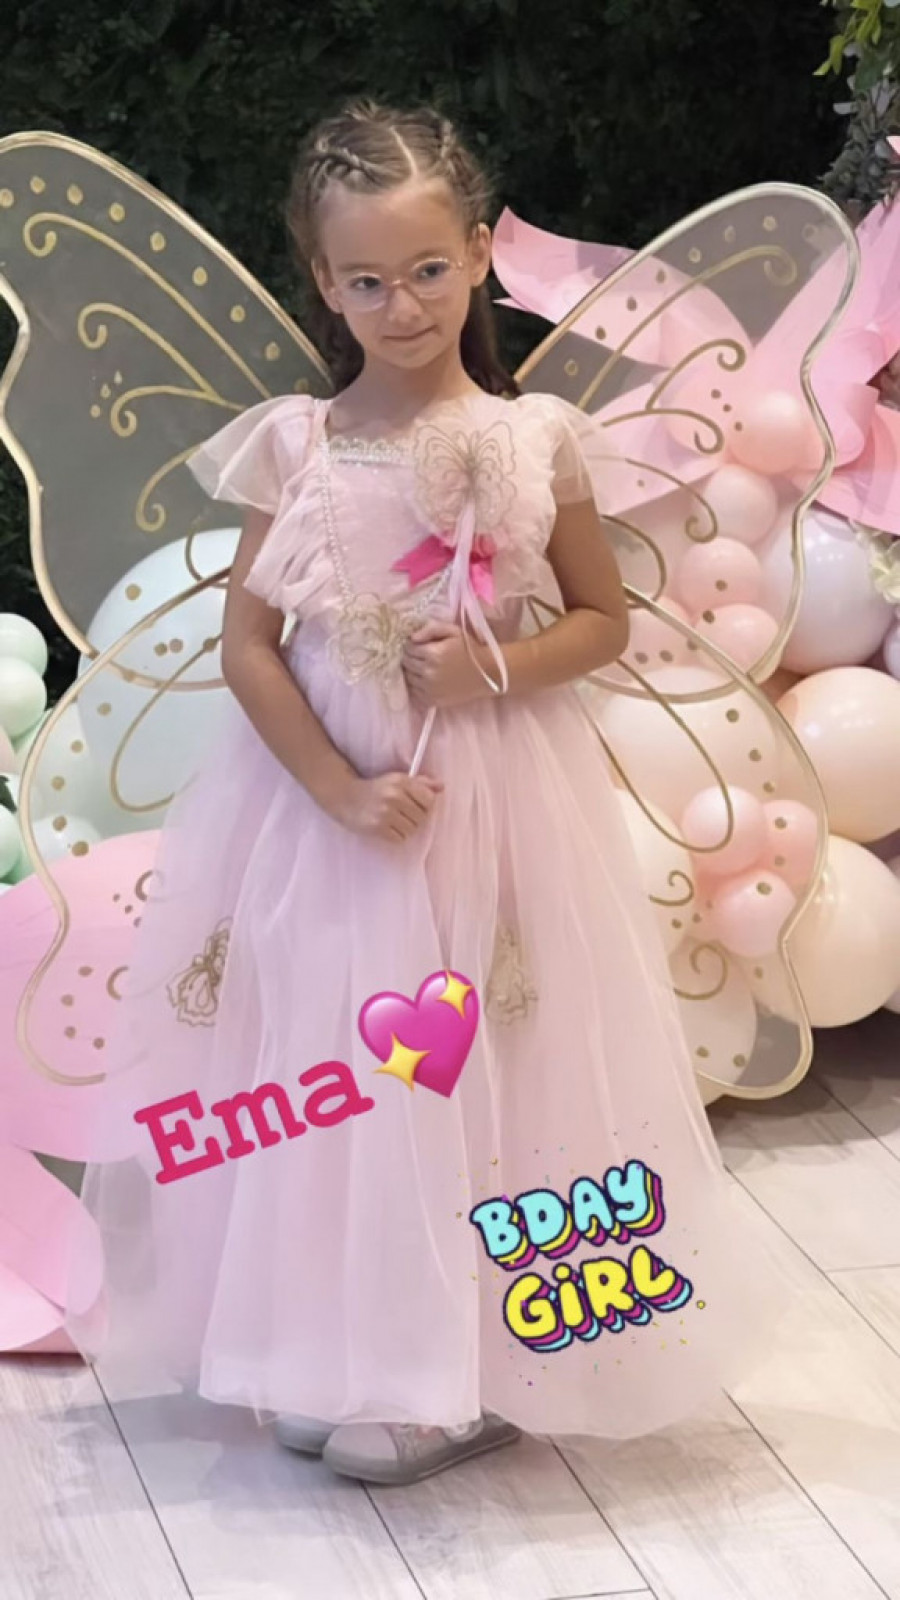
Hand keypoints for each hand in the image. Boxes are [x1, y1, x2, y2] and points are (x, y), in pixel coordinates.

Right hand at [326, 771, 442, 842]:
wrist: (345, 797)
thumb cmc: (375, 789)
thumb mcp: (397, 780)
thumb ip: (420, 783)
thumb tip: (441, 787)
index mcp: (401, 781)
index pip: (430, 800)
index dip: (426, 805)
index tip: (416, 805)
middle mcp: (394, 795)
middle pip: (422, 817)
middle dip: (415, 818)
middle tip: (402, 814)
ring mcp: (385, 812)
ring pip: (412, 829)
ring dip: (406, 828)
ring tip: (394, 821)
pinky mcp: (377, 827)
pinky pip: (400, 838)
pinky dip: (396, 836)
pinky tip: (387, 827)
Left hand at [403, 620, 490, 709]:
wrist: (488, 673)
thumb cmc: (470, 649)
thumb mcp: (454, 631)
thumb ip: (431, 630)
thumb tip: (412, 638)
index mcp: (433, 654)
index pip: (408, 648)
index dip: (412, 645)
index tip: (420, 645)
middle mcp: (429, 672)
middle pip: (406, 663)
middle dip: (411, 657)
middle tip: (422, 656)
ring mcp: (430, 689)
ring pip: (408, 678)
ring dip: (413, 672)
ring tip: (425, 668)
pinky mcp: (433, 701)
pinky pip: (415, 693)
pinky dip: (417, 686)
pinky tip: (427, 680)